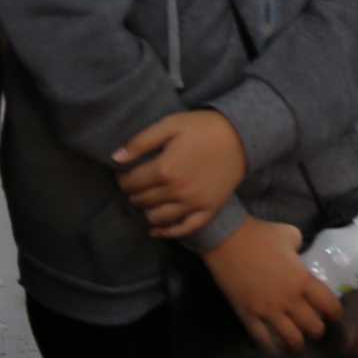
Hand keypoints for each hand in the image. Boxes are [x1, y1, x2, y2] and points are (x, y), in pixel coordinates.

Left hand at [113, 109, 248, 241]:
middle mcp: (177, 191)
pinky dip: (168, 233)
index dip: (122, 180)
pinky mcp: (208, 210)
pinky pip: (185, 229)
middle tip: (135, 186)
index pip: (130, 183)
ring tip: (147, 202)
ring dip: (147, 212)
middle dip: (133, 194)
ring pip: (158, 219)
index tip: (123, 175)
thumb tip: (115, 158)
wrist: (241, 136)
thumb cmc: (203, 127)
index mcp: (164, 169)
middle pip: (142, 201)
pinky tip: (157, 231)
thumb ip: (140, 142)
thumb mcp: (170, 124)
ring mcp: (194, 204)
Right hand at [199, 219, 341, 354]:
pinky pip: (263, 340)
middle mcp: (289, 300)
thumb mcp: (290, 235)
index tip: (333, 315)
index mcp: (303, 280)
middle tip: (314, 327)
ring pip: (291, 339)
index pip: (329, 305)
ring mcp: (268, 311)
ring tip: (298, 342)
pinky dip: (273, 348)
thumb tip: (299, 256)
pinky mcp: (248, 316)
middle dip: (317, 330)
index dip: (334, 313)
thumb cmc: (260, 235)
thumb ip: (300, 248)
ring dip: (298, 343)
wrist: (226, 239)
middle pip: (313, 327)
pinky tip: (277, 349)